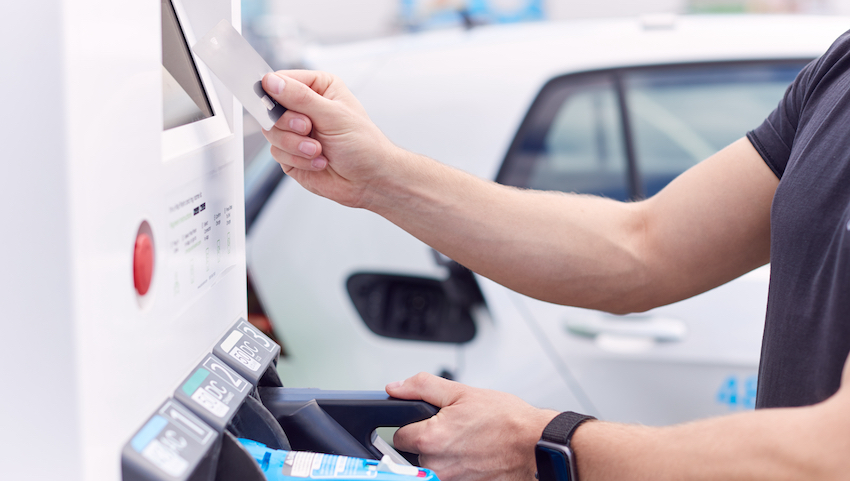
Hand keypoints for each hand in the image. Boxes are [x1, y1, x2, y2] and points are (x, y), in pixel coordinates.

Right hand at [261, 70, 400, 208]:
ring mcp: (295, 132)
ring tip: (318, 150)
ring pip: (271, 132)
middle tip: (308, 128)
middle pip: (270, 108)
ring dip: (295, 145)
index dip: (274, 92)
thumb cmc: (363, 144)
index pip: (281, 80)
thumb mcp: (333, 114)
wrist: (370, 179)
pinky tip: (319, 162)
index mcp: (317, 88)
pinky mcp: (291, 154)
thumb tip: (270, 82)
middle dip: (288, 123)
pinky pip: (277, 153)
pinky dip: (299, 159)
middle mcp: (304, 108)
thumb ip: (300, 97)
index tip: (277, 103)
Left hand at [386, 372, 557, 480]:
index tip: (428, 420)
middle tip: (454, 428)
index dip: (412, 424)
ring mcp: (450, 480)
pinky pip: (449, 476)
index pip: (398, 435)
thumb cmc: (505, 419)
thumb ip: (421, 387)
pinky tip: (473, 454)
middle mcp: (436, 465)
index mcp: (429, 439)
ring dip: (443, 454)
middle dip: (428, 439)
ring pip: (431, 466)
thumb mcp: (461, 392)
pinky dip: (457, 465)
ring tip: (467, 440)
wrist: (535, 444)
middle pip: (413, 453)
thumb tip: (395, 387)